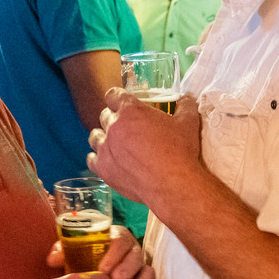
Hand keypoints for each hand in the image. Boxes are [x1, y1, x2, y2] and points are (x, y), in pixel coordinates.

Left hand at [47, 225, 152, 278]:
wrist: (83, 277)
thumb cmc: (77, 261)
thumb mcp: (69, 254)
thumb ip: (61, 253)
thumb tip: (53, 259)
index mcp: (114, 239)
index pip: (120, 239)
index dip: (115, 253)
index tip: (103, 268)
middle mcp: (129, 252)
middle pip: (136, 256)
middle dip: (128, 268)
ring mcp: (136, 270)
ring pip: (146, 273)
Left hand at [87, 87, 202, 209]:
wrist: (173, 184)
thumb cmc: (180, 152)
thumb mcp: (187, 123)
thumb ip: (185, 106)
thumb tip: (186, 99)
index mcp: (131, 110)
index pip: (114, 95)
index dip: (117, 97)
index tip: (121, 102)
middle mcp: (114, 126)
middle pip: (105, 116)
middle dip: (114, 118)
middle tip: (126, 126)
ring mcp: (105, 148)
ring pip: (95, 136)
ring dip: (103, 137)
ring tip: (114, 143)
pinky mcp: (103, 169)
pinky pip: (91, 159)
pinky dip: (98, 158)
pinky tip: (108, 160)